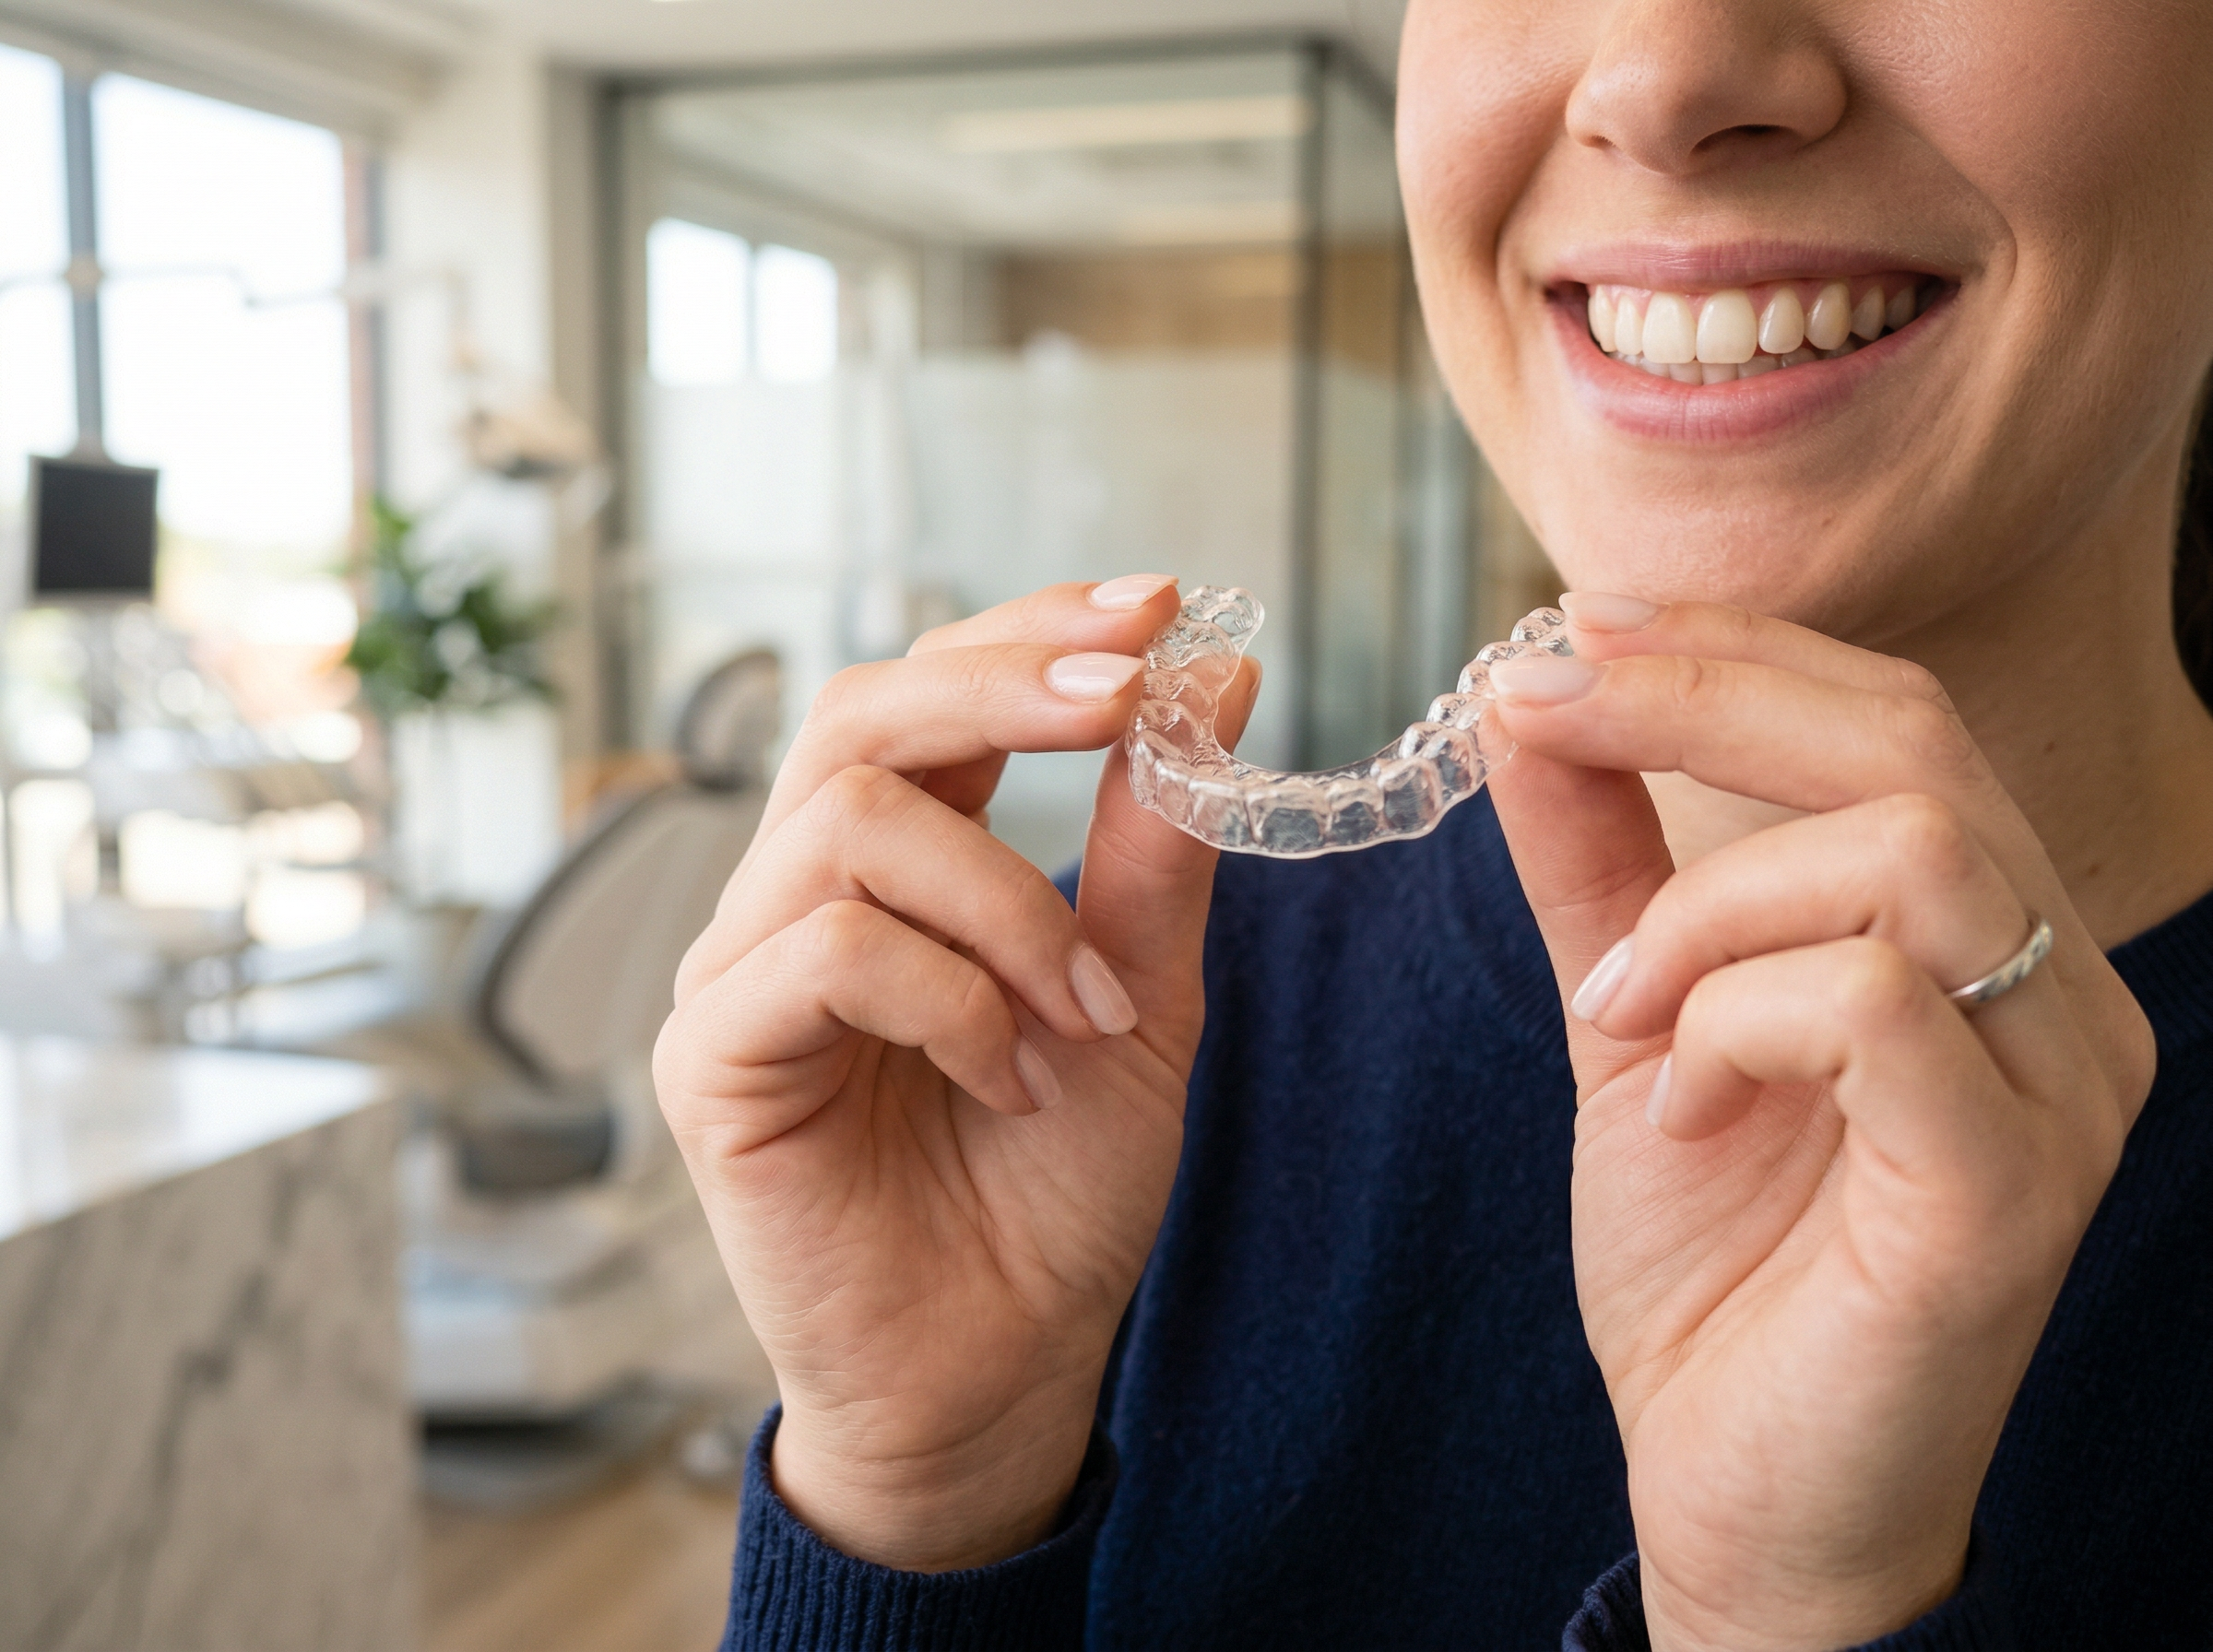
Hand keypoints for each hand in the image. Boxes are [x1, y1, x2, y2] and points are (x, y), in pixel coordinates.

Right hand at [653, 578, 1258, 1570]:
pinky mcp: (710, 1058)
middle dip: (1002, 686)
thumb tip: (1217, 675)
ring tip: (1089, 1012)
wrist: (1003, 1365)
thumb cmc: (1054, 1189)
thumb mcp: (1141, 1000)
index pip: (929, 695)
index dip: (1029, 631)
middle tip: (1125, 701)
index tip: (1155, 611)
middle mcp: (797, 897)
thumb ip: (1157, 848)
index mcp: (895, 870)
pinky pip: (825, 952)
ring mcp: (741, 973)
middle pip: (859, 713)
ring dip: (1010, 901)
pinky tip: (1012, 1077)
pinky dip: (953, 999)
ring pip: (851, 824)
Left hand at [1484, 599, 2154, 1650]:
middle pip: (1910, 743)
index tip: (1567, 630)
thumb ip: (1600, 864)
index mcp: (1988, 938)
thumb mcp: (1634, 1020)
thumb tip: (1529, 701)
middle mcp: (2059, 995)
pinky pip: (1875, 1007)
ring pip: (1906, 853)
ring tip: (1616, 1008)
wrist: (1740, 1490)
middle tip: (1534, 708)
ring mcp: (2056, 1094)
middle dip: (1695, 698)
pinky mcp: (2007, 1194)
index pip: (1892, 716)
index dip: (1728, 646)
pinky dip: (1732, 1022)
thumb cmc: (1713, 1263)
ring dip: (1705, 909)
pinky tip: (1672, 1104)